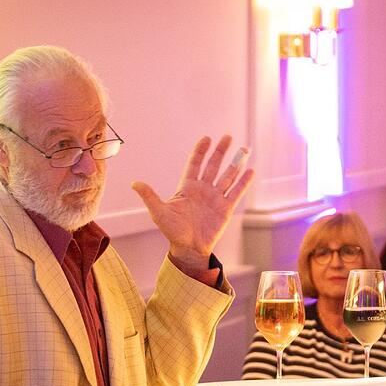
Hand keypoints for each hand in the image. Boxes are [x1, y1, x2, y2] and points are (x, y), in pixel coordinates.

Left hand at [132, 135, 254, 277]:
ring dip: (236, 163)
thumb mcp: (159, 212)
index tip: (206, 138)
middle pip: (213, 166)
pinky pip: (236, 192)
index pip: (195, 164)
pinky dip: (244, 182)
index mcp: (187, 187)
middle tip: (227, 137)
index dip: (200, 151)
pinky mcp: (225, 208)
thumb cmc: (172, 230)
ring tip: (244, 149)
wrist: (189, 248)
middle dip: (220, 151)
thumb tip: (134, 183)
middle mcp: (203, 189)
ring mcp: (215, 198)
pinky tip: (250, 171)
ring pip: (227, 176)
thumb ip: (150, 196)